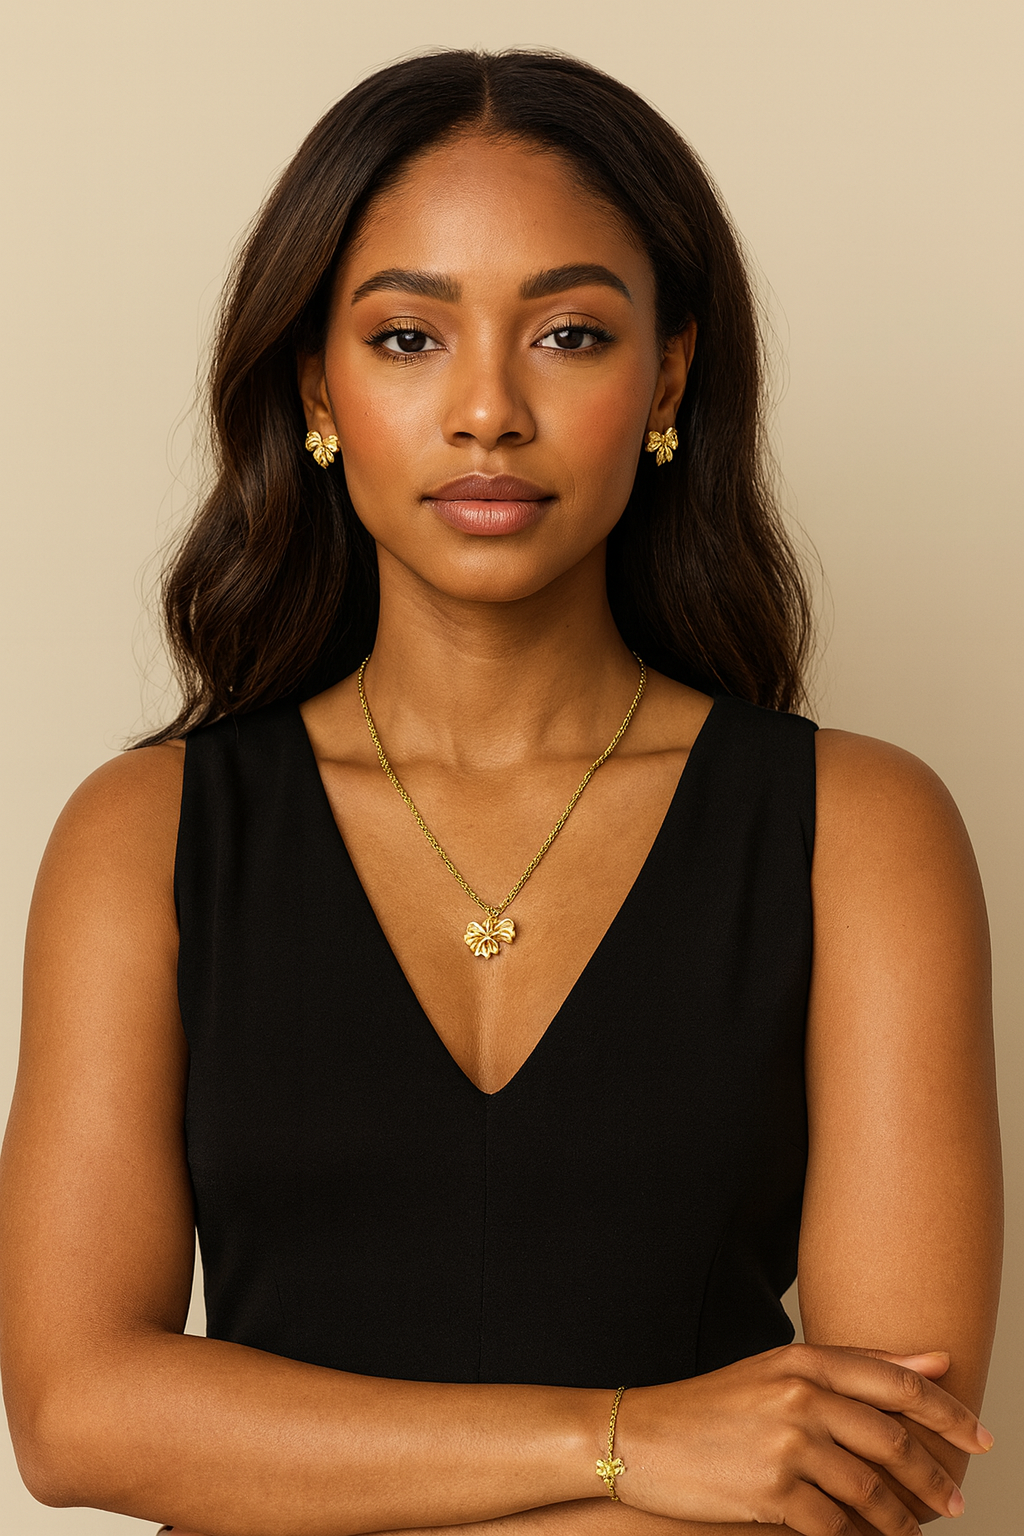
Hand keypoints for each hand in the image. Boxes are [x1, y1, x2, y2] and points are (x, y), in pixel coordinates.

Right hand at [614, 1343, 992, 1535]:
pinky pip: (834, 1528)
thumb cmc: (713, 1406)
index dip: (948, 1412)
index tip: (982, 1437)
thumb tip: (935, 1362)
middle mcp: (798, 1396)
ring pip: (870, 1490)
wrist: (641, 1438)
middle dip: (933, 1476)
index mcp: (802, 1360)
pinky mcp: (769, 1493)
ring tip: (912, 1533)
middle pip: (892, 1439)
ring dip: (901, 1520)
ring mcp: (784, 1445)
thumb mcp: (779, 1371)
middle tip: (955, 1499)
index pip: (895, 1382)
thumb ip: (854, 1366)